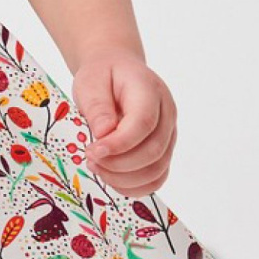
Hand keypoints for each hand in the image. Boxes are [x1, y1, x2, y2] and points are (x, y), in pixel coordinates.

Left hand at [68, 50, 176, 197]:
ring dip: (123, 178)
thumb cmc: (103, 76)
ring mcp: (168, 134)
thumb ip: (97, 106)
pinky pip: (156, 179)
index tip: (92, 151)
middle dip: (118, 164)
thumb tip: (104, 134)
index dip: (119, 144)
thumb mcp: (91, 81)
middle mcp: (166, 114)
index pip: (143, 124)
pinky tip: (110, 177)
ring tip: (96, 167)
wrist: (116, 71)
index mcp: (150, 91)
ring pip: (157, 170)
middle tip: (90, 158)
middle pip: (153, 151)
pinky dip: (133, 186)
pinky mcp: (163, 151)